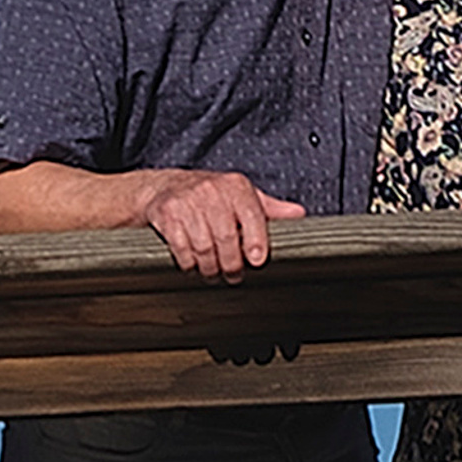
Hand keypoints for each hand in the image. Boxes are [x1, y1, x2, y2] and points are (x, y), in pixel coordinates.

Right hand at [135, 169, 304, 280]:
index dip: (256, 241)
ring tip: (214, 272)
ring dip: (210, 267)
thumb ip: (269, 208)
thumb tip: (298, 215)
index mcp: (236, 186)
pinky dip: (189, 263)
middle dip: (231, 264)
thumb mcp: (241, 196)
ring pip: (204, 247)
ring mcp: (187, 202)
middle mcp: (212, 191)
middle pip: (227, 238)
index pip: (252, 215)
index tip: (257, 260)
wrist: (163, 187)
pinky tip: (194, 264)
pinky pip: (181, 249)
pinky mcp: (167, 214)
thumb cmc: (209, 194)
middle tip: (234, 275)